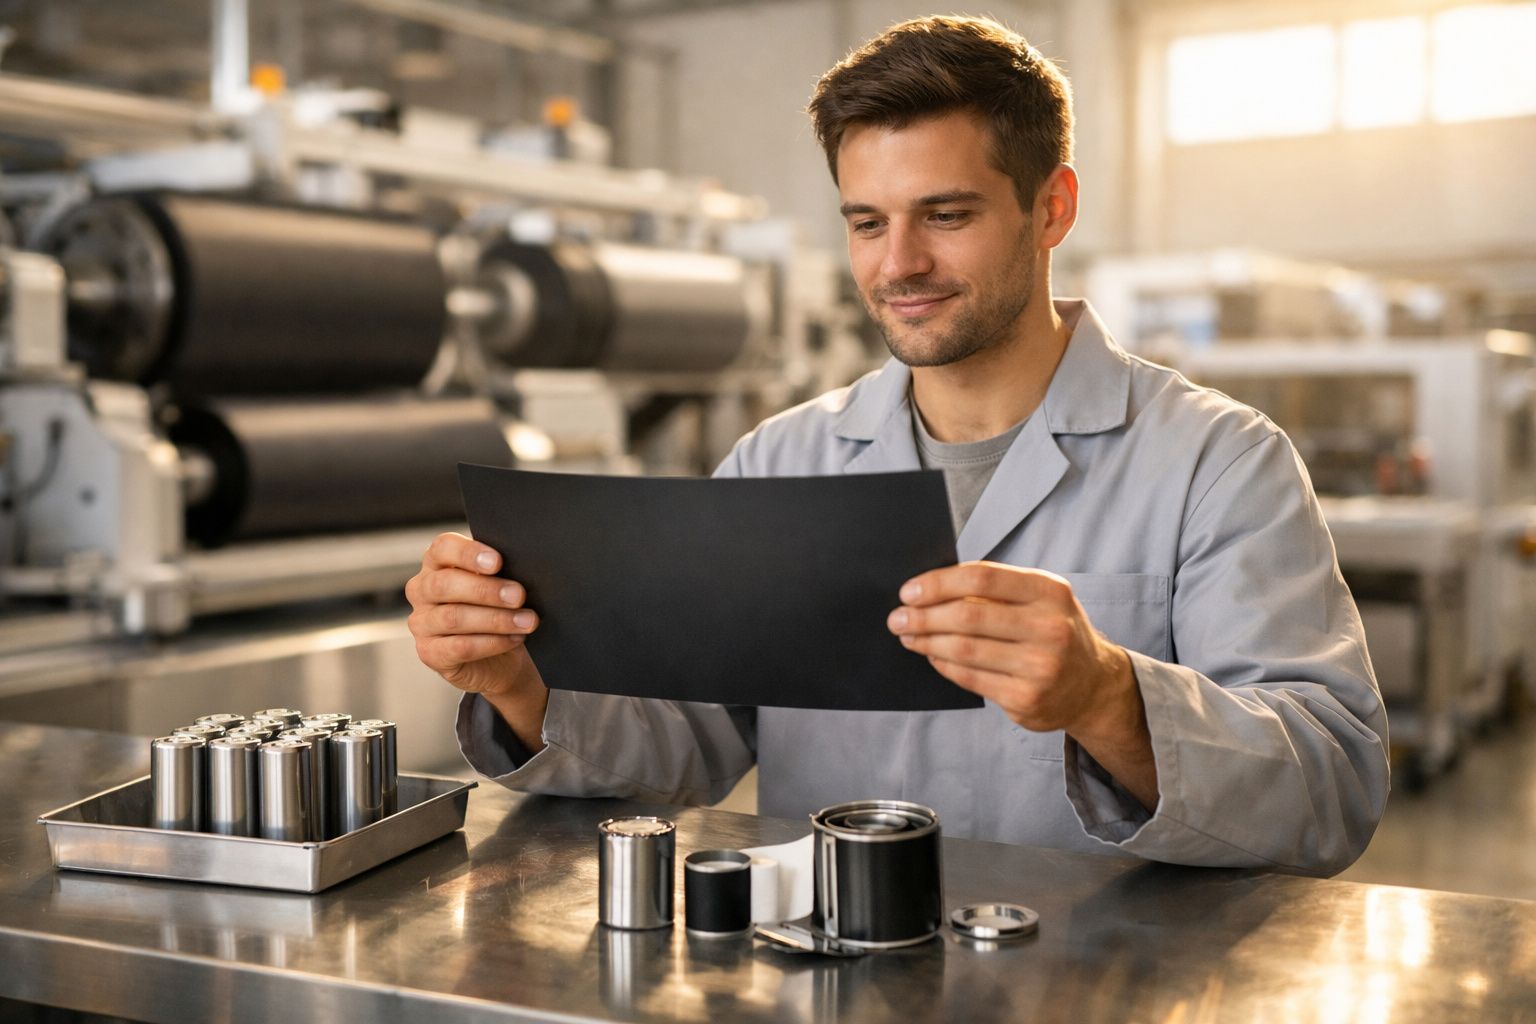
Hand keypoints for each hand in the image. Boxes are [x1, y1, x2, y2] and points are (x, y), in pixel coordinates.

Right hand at [406, 533, 548, 749]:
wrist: (508, 651)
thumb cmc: (507, 607)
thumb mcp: (506, 583)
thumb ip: (507, 570)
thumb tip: (535, 556)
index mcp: (438, 562)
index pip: (442, 548)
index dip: (468, 553)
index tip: (498, 559)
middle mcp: (423, 590)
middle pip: (447, 586)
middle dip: (488, 590)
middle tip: (521, 595)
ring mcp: (422, 624)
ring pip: (452, 617)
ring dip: (493, 619)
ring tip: (526, 621)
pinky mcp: (430, 654)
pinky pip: (455, 648)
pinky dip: (487, 643)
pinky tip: (512, 640)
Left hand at [887, 560, 1156, 807]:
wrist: (1092, 685)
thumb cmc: (1053, 631)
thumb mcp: (1039, 599)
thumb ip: (995, 589)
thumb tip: (928, 590)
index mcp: (1050, 592)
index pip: (982, 577)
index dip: (938, 583)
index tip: (909, 591)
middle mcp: (1050, 628)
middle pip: (968, 615)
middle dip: (923, 616)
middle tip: (897, 618)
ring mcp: (1040, 667)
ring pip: (964, 649)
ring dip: (926, 642)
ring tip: (908, 636)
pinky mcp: (1026, 699)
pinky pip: (969, 678)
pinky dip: (943, 665)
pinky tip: (932, 656)